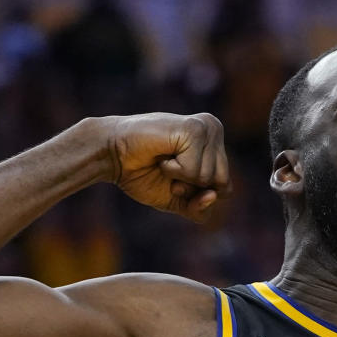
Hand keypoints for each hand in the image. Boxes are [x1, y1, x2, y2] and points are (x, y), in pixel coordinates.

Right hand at [106, 113, 230, 222]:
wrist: (111, 155)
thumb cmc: (142, 173)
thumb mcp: (177, 200)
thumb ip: (199, 208)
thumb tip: (214, 195)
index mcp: (215, 144)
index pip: (225, 188)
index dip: (198, 194)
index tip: (174, 178)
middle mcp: (214, 130)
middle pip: (222, 184)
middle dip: (192, 187)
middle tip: (168, 170)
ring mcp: (206, 127)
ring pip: (209, 178)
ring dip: (180, 177)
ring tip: (164, 160)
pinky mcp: (195, 129)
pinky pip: (195, 170)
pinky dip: (174, 170)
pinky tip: (162, 154)